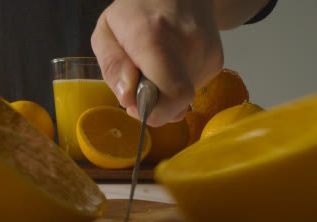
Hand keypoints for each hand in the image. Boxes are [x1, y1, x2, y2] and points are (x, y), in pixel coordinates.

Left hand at [92, 0, 222, 126]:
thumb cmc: (137, 9)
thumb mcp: (106, 32)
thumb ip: (113, 67)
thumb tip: (128, 99)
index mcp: (154, 37)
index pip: (172, 94)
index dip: (153, 111)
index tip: (134, 103)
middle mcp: (189, 46)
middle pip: (175, 104)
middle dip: (154, 104)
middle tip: (140, 83)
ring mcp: (207, 54)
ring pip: (182, 100)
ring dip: (163, 93)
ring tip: (155, 65)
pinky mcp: (216, 62)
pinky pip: (191, 90)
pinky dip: (175, 84)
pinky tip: (169, 63)